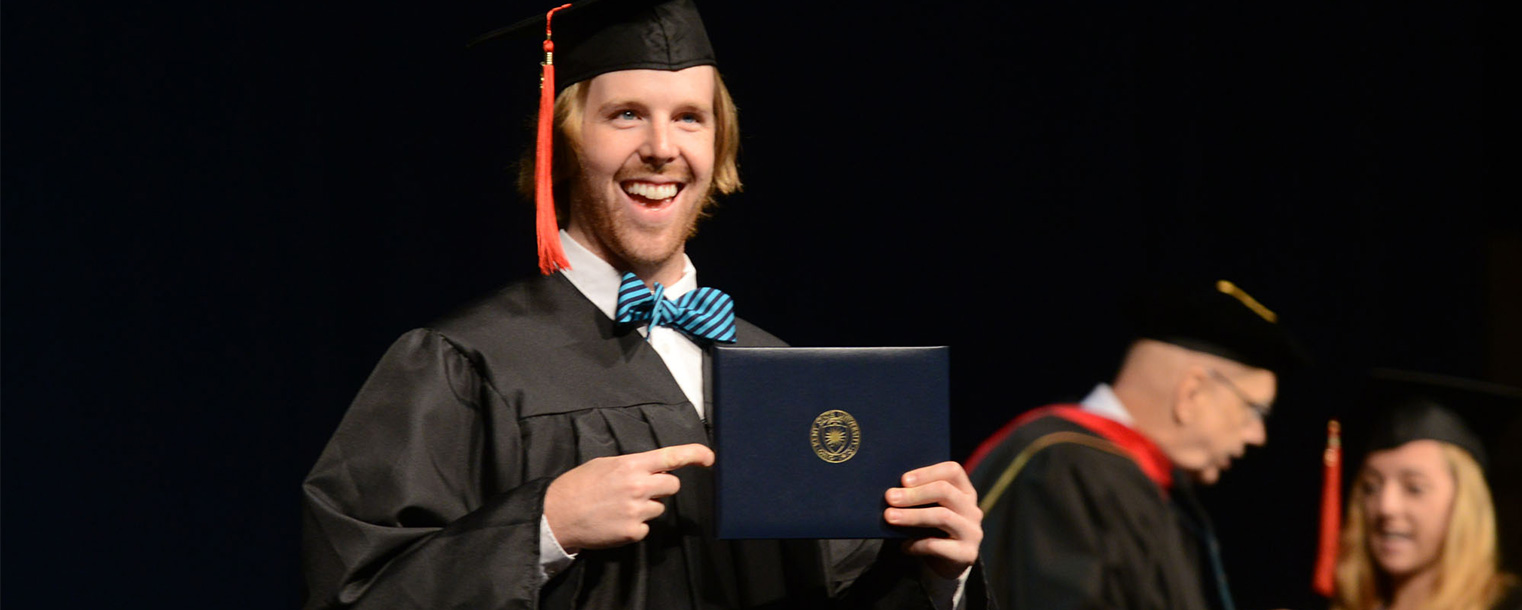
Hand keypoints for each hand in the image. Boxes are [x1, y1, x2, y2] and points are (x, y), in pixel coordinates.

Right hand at [543, 443, 714, 553]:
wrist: (556, 515)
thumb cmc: (578, 486)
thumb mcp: (605, 464)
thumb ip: (633, 465)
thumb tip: (655, 468)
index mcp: (631, 465)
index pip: (671, 456)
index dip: (695, 454)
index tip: (709, 457)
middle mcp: (638, 486)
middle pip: (672, 486)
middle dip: (663, 487)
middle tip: (642, 489)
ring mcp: (637, 511)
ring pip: (659, 508)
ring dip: (646, 507)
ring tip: (620, 506)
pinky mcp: (633, 532)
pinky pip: (646, 527)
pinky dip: (635, 526)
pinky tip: (615, 521)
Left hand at [884, 461, 982, 578]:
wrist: (945, 564)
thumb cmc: (932, 529)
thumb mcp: (928, 509)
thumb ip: (918, 497)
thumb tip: (891, 491)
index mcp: (964, 492)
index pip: (952, 471)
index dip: (927, 472)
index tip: (903, 480)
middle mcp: (972, 509)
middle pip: (945, 491)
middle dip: (914, 494)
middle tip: (890, 497)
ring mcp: (972, 532)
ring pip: (942, 516)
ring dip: (912, 515)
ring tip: (889, 517)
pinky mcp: (966, 553)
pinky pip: (937, 545)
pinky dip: (916, 544)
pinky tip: (903, 546)